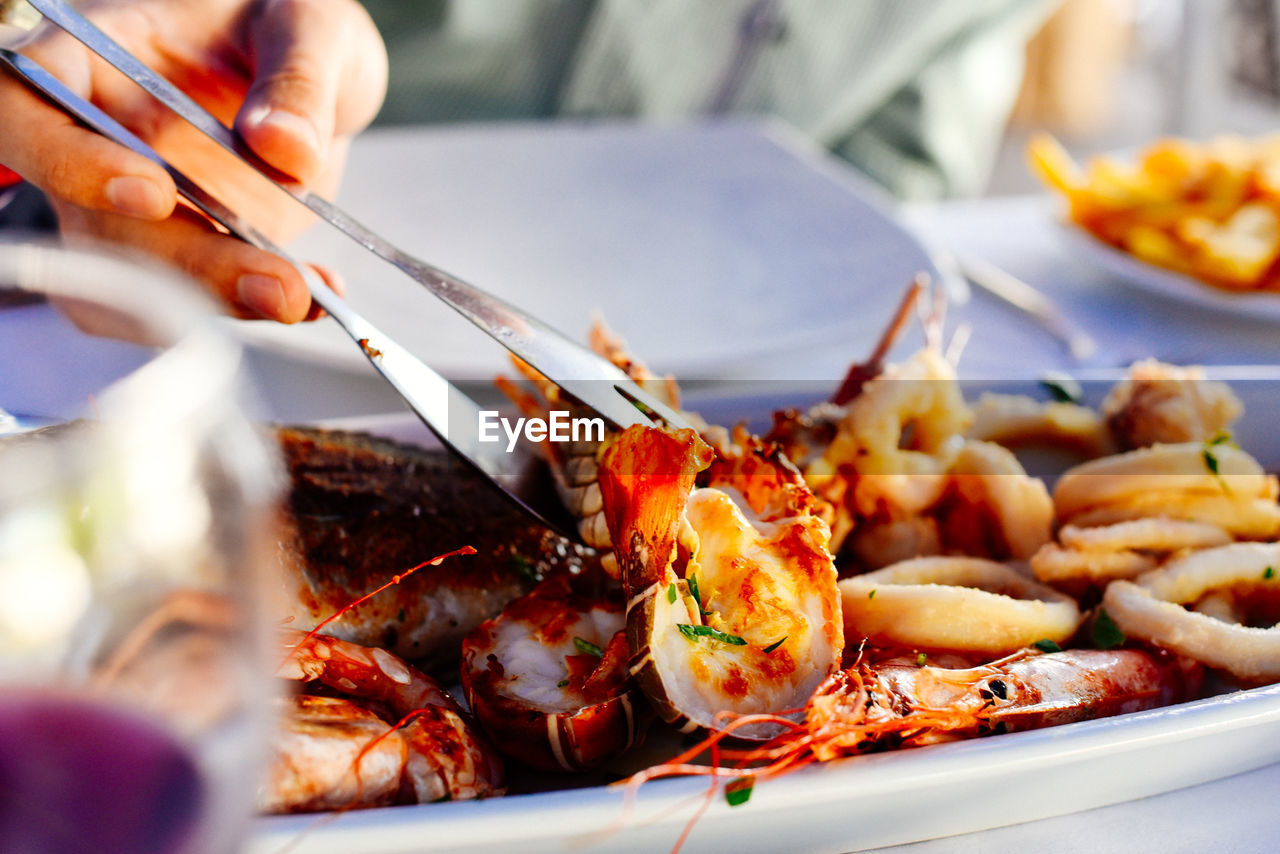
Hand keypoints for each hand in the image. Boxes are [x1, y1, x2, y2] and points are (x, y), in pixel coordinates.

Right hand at [0, 0, 386, 321]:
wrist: (317, 74)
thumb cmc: (287, 23)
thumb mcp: (307, 23)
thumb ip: (297, 78)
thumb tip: (284, 148)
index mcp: (90, 61)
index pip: (26, 113)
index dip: (71, 163)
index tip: (154, 191)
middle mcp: (96, 142)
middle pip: (92, 227)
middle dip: (183, 269)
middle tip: (275, 285)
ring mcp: (133, 207)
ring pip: (131, 284)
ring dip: (212, 304)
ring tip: (298, 296)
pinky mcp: (183, 249)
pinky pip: (189, 301)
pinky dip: (247, 310)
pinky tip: (311, 294)